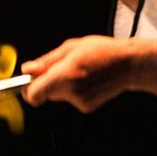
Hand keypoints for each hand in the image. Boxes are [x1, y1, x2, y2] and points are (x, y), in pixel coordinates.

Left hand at [21, 36, 156, 111]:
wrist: (129, 65)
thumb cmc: (100, 51)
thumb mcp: (70, 48)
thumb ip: (46, 61)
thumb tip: (27, 70)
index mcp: (64, 75)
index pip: (33, 94)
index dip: (27, 89)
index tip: (28, 82)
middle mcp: (70, 92)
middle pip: (44, 93)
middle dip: (46, 82)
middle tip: (59, 67)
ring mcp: (79, 102)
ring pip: (57, 95)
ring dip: (61, 84)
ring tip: (78, 70)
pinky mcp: (87, 107)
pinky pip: (70, 98)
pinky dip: (73, 90)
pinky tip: (87, 79)